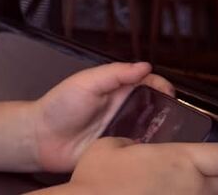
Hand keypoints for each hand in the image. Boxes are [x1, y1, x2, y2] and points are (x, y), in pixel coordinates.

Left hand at [31, 62, 173, 171]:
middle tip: (176, 118)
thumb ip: (115, 73)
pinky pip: (140, 152)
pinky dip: (149, 151)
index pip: (148, 83)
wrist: (41, 138)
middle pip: (155, 108)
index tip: (170, 94)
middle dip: (170, 112)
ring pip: (152, 130)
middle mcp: (123, 110)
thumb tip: (144, 66)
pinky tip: (154, 151)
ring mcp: (123, 131)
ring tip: (169, 135)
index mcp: (117, 89)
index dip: (162, 86)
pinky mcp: (119, 152)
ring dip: (163, 132)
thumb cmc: (59, 106)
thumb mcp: (86, 82)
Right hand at [68, 137, 217, 194]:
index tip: (204, 156)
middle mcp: (193, 188)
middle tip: (187, 178)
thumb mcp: (109, 145)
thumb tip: (137, 148)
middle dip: (211, 181)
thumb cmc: (97, 179)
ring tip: (173, 192)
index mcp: (180, 160)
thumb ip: (133, 143)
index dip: (217, 156)